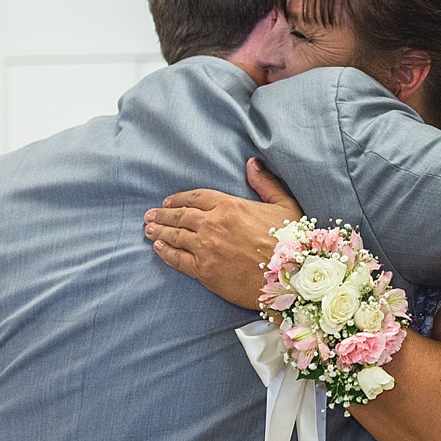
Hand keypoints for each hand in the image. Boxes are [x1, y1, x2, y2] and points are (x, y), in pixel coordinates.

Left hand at [144, 158, 303, 309]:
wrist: (290, 277)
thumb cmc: (291, 241)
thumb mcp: (284, 205)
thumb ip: (265, 183)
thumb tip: (252, 163)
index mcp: (230, 206)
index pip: (196, 198)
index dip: (179, 199)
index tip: (169, 201)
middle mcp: (213, 225)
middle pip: (180, 216)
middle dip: (163, 214)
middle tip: (150, 215)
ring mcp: (206, 249)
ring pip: (175, 236)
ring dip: (160, 231)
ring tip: (148, 229)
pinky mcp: (204, 271)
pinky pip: (178, 259)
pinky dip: (166, 252)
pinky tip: (159, 247)